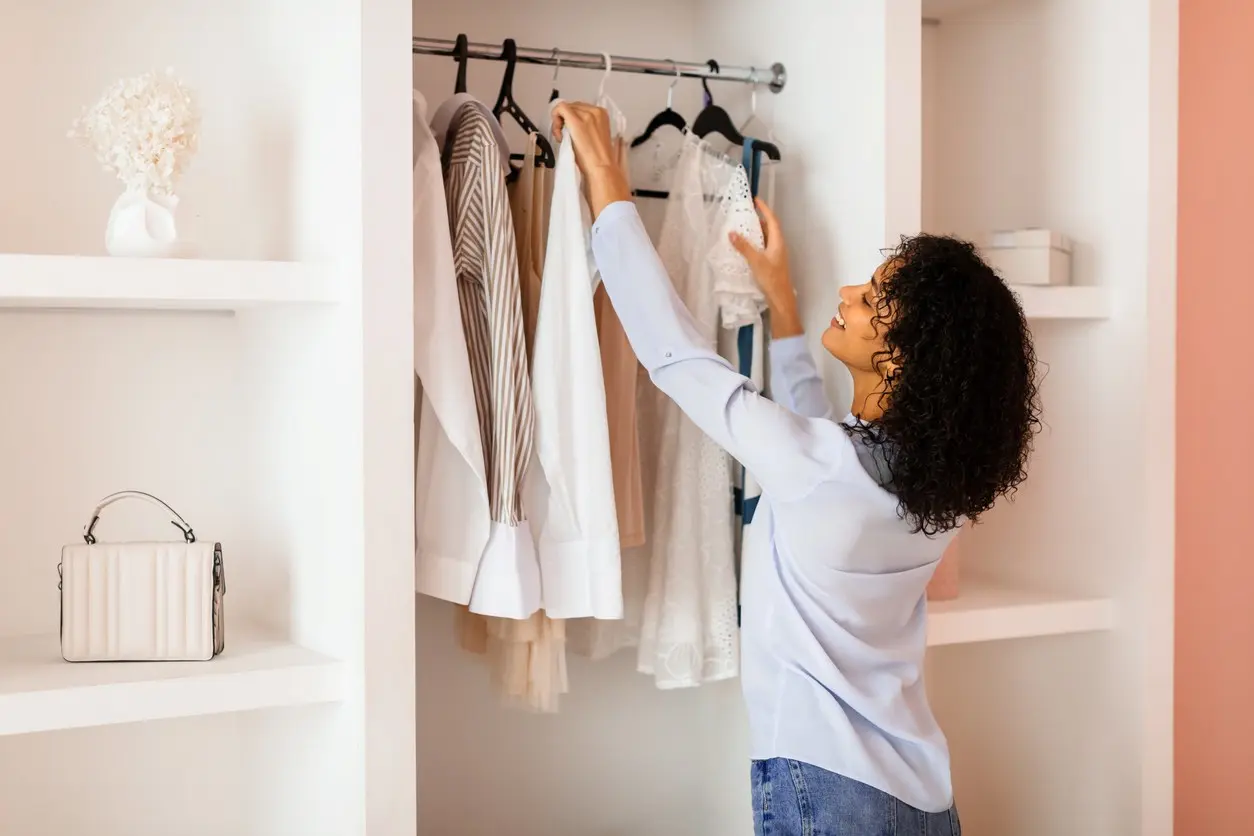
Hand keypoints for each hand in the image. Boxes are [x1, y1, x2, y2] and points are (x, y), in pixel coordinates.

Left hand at [551, 101, 632, 217]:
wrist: (601, 167)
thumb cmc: (598, 158)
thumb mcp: (595, 136)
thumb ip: (586, 126)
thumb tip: (572, 124)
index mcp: (602, 114)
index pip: (580, 107)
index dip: (571, 118)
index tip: (569, 130)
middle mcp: (595, 111)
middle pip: (572, 106)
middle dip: (565, 119)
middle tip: (564, 135)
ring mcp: (586, 115)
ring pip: (565, 107)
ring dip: (559, 121)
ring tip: (563, 137)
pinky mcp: (576, 121)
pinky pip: (560, 109)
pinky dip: (555, 119)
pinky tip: (558, 134)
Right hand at [730, 198, 802, 337]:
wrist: (781, 298)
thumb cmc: (771, 279)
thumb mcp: (755, 261)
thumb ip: (743, 247)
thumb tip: (732, 233)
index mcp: (777, 242)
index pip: (772, 220)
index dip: (764, 209)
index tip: (756, 200)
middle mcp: (778, 246)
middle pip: (769, 228)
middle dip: (758, 219)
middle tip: (745, 214)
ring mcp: (776, 254)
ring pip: (766, 238)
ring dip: (756, 232)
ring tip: (743, 227)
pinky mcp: (772, 263)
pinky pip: (763, 247)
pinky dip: (755, 243)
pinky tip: (746, 246)